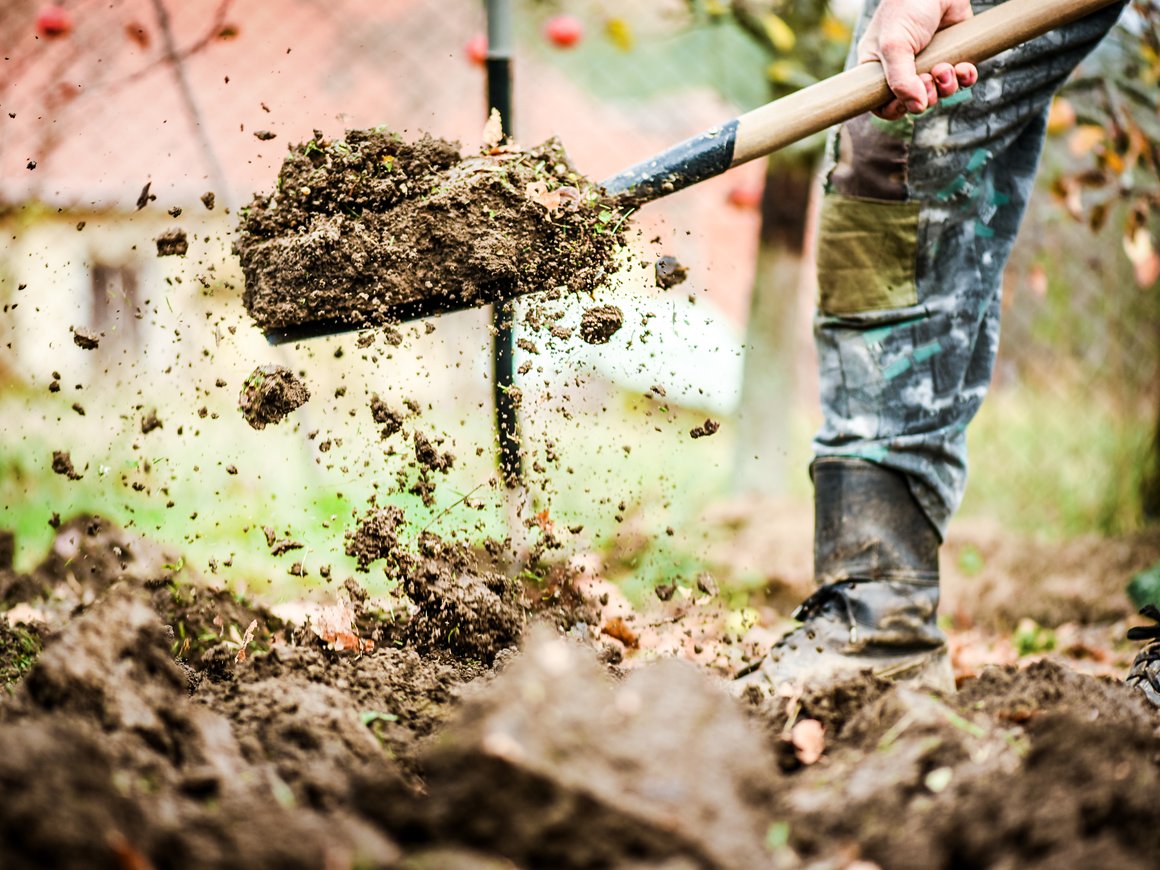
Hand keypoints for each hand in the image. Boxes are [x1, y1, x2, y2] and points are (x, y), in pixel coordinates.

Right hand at [858, 0, 978, 119]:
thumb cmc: (906, 8)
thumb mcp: (894, 46)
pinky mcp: (953, 54)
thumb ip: (901, 80)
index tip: (905, 104)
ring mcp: (929, 62)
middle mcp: (904, 69)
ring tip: (946, 67)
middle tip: (930, 78)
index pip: (882, 104)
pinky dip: (965, 78)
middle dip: (926, 96)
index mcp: (880, 68)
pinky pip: (962, 79)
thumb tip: (918, 107)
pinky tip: (964, 67)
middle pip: (915, 102)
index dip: (895, 109)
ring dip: (947, 87)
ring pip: (941, 93)